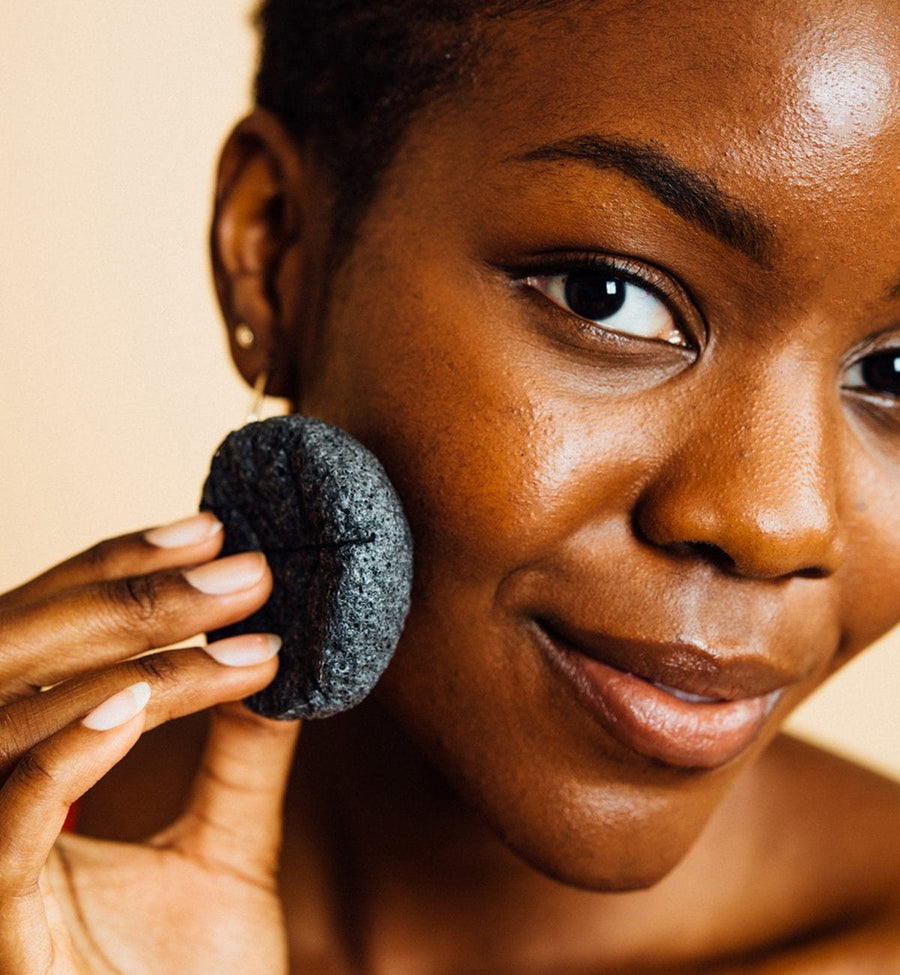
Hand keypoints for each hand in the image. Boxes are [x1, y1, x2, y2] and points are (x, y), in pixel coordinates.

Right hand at [0, 514, 300, 973]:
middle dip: (125, 596)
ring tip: (230, 619)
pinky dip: (63, 756)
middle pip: (18, 658)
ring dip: (128, 664)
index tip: (210, 532)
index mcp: (22, 780)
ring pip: (14, 723)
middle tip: (238, 561)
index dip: (115, 577)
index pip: (49, 646)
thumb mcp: (226, 845)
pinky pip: (5, 823)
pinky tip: (134, 702)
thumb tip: (285, 660)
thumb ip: (242, 756)